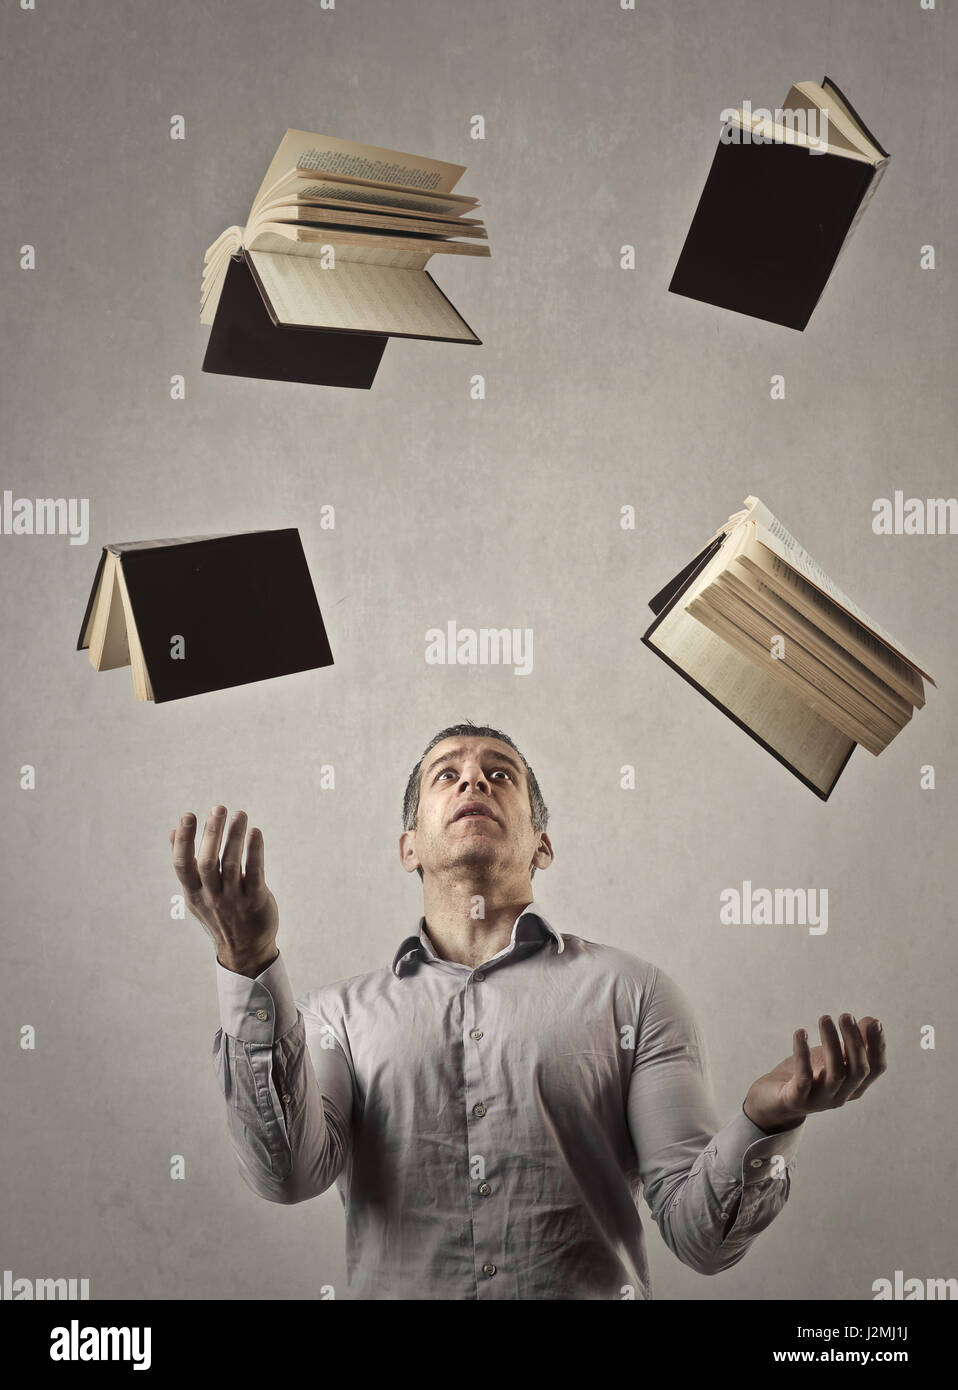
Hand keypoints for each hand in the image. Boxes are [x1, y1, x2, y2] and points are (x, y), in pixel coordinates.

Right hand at [170, 806, 278, 977]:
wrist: (245, 950)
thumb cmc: (219, 914)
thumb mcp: (197, 893)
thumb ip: (187, 863)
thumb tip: (171, 831)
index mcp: (193, 892)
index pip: (182, 864)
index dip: (183, 840)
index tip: (187, 815)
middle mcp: (211, 896)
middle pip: (208, 861)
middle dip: (212, 833)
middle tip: (219, 808)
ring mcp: (233, 899)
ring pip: (232, 864)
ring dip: (235, 837)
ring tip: (240, 814)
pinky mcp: (255, 900)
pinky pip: (255, 873)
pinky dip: (255, 852)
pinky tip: (255, 833)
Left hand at [743, 1014, 886, 1132]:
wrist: (773, 1100)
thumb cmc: (807, 1075)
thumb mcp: (831, 1058)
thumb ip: (850, 1044)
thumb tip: (871, 1020)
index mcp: (854, 1086)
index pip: (875, 1069)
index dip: (878, 1046)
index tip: (873, 1022)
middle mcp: (841, 1095)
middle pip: (858, 1070)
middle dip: (855, 1041)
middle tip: (845, 1016)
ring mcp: (820, 1100)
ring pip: (835, 1073)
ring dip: (831, 1043)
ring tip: (825, 1018)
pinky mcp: (797, 1099)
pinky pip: (804, 1077)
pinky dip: (803, 1054)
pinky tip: (800, 1032)